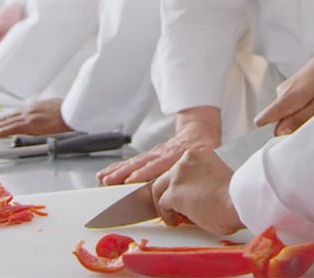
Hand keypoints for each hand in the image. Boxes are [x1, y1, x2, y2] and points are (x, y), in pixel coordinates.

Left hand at [0, 98, 69, 136]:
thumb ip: (41, 111)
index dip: (2, 118)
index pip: (13, 114)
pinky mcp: (31, 124)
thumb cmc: (66, 110)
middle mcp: (28, 110)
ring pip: (7, 122)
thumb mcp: (51, 107)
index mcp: (32, 107)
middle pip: (6, 117)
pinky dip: (3, 131)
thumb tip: (39, 116)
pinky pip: (13, 128)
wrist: (72, 111)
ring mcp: (29, 116)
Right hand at [97, 110, 220, 185]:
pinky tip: (106, 174)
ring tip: (104, 179)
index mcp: (178, 154)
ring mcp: (154, 153)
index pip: (160, 163)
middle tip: (111, 181)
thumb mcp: (209, 156)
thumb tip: (205, 183)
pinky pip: (132, 162)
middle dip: (125, 173)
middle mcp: (163, 153)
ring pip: (134, 162)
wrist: (200, 130)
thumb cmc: (206, 147)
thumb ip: (205, 168)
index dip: (146, 172)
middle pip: (142, 163)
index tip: (133, 179)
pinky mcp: (149, 155)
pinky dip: (118, 168)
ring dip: (118, 171)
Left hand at [153, 149, 241, 234]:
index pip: (181, 168)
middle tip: (173, 207)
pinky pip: (162, 205)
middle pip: (166, 176)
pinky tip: (175, 221)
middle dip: (168, 193)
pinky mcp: (174, 193)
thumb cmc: (236, 195)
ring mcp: (178, 176)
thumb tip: (197, 199)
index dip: (181, 184)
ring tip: (172, 216)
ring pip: (158, 189)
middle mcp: (185, 161)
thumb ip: (204, 182)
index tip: (185, 196)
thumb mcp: (219, 178)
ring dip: (163, 204)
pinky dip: (167, 215)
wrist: (239, 201)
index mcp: (199, 154)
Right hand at [256, 31, 313, 134]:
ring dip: (303, 116)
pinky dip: (307, 106)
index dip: (276, 134)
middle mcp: (282, 92)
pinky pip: (295, 104)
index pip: (265, 119)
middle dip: (294, 126)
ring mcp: (288, 87)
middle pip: (279, 119)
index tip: (290, 140)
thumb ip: (300, 119)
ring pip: (289, 111)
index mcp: (285, 97)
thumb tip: (279, 132)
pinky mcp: (295, 85)